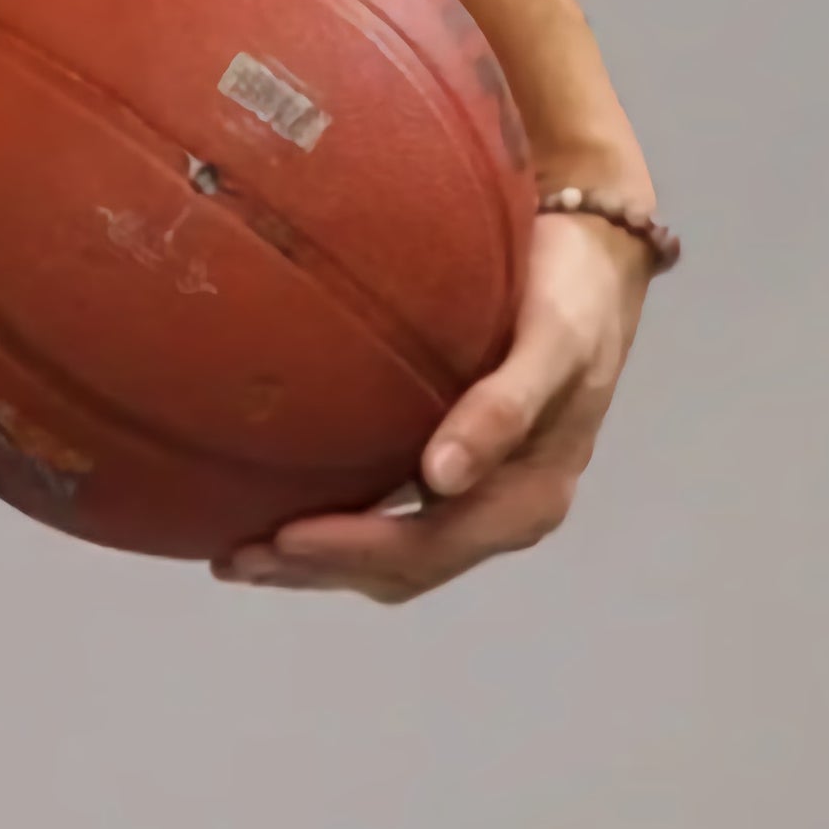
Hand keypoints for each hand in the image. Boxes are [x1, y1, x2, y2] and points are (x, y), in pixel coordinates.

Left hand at [214, 202, 652, 600]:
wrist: (594, 258)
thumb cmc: (573, 297)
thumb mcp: (552, 345)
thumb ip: (504, 408)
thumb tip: (443, 477)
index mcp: (528, 497)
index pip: (428, 548)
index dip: (354, 552)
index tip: (283, 537)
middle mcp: (500, 509)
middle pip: (401, 567)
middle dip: (318, 570)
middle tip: (235, 559)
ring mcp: (476, 495)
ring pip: (389, 555)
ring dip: (316, 563)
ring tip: (238, 556)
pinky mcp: (451, 474)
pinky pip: (387, 517)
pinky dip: (333, 526)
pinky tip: (277, 511)